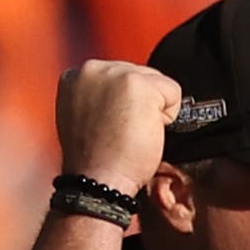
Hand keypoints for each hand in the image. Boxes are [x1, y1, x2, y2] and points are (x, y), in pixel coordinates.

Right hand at [56, 60, 182, 197]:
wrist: (98, 180)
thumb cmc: (96, 159)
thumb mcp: (87, 116)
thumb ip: (103, 97)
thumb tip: (127, 96)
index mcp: (76, 76)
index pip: (122, 74)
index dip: (128, 103)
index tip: (118, 124)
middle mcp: (91, 69)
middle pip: (141, 74)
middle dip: (142, 104)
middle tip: (126, 132)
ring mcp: (114, 73)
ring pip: (158, 82)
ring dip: (153, 110)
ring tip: (133, 133)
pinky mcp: (137, 84)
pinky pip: (173, 92)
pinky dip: (168, 116)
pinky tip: (145, 132)